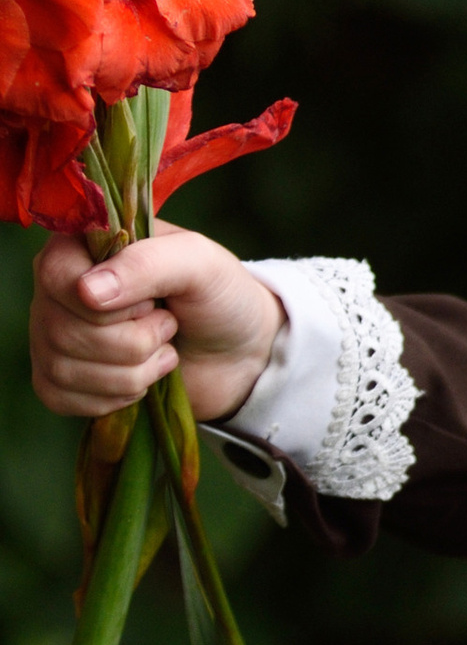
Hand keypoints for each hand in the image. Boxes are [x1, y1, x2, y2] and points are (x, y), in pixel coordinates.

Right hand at [31, 228, 285, 426]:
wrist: (236, 353)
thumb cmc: (217, 296)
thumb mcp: (198, 263)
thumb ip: (148, 263)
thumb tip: (87, 291)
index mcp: (82, 246)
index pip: (57, 276)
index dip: (109, 303)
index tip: (153, 303)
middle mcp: (57, 289)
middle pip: (63, 330)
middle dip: (133, 342)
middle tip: (168, 326)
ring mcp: (52, 335)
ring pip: (63, 369)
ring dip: (131, 372)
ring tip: (162, 351)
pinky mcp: (59, 380)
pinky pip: (60, 398)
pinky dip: (114, 397)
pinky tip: (142, 378)